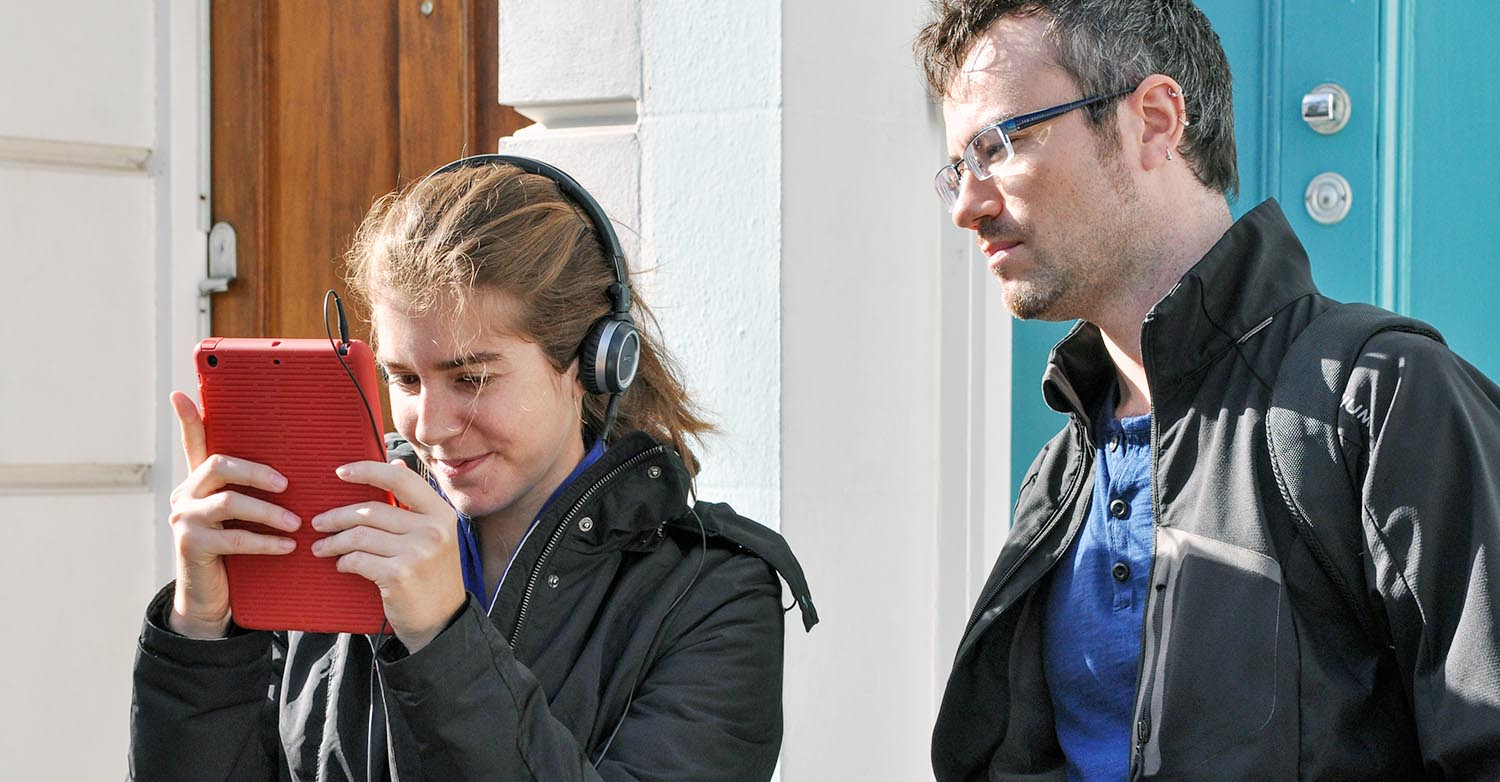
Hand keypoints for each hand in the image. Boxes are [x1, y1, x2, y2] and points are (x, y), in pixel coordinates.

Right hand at [165, 391, 300, 638]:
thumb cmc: (234, 553)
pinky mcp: (190, 546)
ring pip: (229, 502)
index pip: (193, 444)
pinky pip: (234, 537)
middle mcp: (184, 495)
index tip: (181, 394)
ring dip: (268, 511)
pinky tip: (287, 545)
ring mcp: (184, 520)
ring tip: (296, 523)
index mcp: (198, 483)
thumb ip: (254, 494)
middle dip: (256, 471)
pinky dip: (264, 541)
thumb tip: (293, 471)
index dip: (188, 420)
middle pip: (218, 466)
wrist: (211, 600)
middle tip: (286, 484)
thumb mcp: (241, 519)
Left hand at [309, 460, 464, 652]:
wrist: (443, 623)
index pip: (401, 479)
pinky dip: (343, 561)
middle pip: (371, 510)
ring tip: (321, 547)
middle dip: (337, 516)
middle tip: (318, 523)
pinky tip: (341, 565)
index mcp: (441, 514)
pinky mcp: (399, 575)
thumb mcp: (435, 536)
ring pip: (359, 535)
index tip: (340, 473)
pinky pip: (358, 559)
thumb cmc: (432, 578)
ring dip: (333, 541)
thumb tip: (396, 462)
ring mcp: (417, 552)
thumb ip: (415, 503)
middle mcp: (432, 529)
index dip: (367, 471)